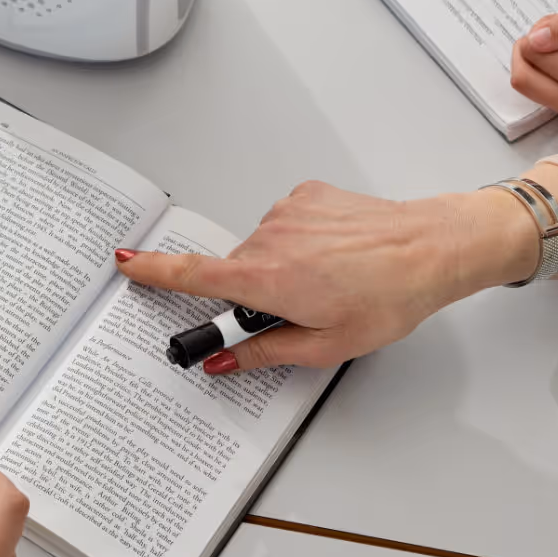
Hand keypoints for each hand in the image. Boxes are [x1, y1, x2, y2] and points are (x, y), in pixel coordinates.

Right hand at [121, 181, 555, 372]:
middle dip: (254, 294)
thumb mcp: (326, 347)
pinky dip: (302, 241)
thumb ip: (264, 353)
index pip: (192, 276)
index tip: (124, 264)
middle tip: (300, 312)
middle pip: (235, 271)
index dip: (152, 272)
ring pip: (263, 248)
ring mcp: (287, 212)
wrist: (433, 248)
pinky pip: (286, 224)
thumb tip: (224, 361)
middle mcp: (269, 238)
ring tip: (331, 282)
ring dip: (282, 268)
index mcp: (267, 279)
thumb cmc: (390, 296)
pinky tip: (337, 255)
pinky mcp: (307, 195)